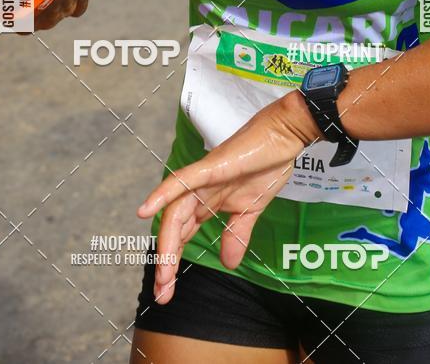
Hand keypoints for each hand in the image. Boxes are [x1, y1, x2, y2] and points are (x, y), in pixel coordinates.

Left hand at [137, 91, 317, 302]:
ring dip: (166, 244)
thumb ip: (238, 234)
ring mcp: (203, 179)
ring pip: (176, 213)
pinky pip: (182, 180)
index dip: (173, 262)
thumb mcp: (252, 209)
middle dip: (166, 263)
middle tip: (162, 295)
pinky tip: (146, 210)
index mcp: (209, 202)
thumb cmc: (268, 164)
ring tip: (161, 275)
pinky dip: (163, 194)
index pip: (184, 235)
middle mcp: (199, 192)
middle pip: (175, 229)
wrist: (284, 134)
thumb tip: (228, 263)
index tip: (168, 293)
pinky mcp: (211, 166)